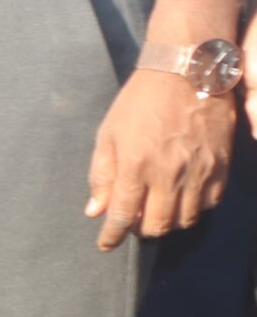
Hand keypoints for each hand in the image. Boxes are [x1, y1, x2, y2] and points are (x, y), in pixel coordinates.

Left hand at [84, 69, 232, 248]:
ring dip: (169, 222)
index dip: (112, 236)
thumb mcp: (109, 134)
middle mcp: (169, 173)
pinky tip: (184, 198)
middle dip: (142, 231)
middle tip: (135, 223)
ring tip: (158, 211)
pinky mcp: (221, 164)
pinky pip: (210, 201)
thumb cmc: (141, 101)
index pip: (123, 216)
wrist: (187, 72)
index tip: (106, 244)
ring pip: (186, 218)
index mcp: (136, 166)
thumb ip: (101, 175)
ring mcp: (198, 170)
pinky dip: (195, 208)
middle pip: (158, 225)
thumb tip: (95, 211)